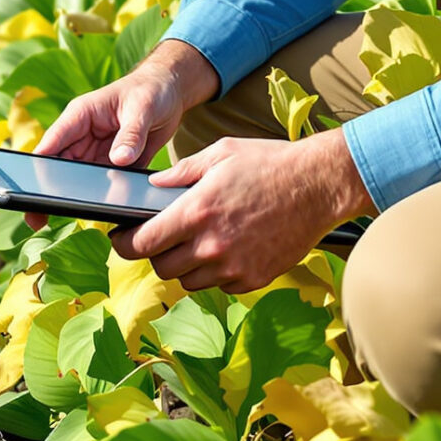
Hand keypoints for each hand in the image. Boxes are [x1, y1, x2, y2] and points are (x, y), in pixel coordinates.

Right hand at [24, 41, 220, 229]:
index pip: (52, 141)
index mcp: (80, 116)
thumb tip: (119, 159)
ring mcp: (97, 152)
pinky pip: (105, 184)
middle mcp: (83, 135)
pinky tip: (104, 211)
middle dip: (50, 190)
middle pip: (59, 167)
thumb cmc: (151, 89)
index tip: (28, 188)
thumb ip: (131, 134)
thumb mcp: (141, 108)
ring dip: (77, 196)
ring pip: (79, 179)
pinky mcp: (114, 164)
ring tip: (71, 217)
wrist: (170, 91)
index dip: (38, 165)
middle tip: (38, 218)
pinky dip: (104, 198)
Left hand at [107, 130, 372, 293]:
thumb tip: (152, 186)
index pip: (143, 243)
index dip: (124, 244)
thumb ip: (181, 173)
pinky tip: (226, 250)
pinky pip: (220, 286)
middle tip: (163, 239)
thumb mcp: (219, 154)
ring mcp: (234, 266)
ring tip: (198, 243)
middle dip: (156, 255)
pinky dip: (216, 274)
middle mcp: (211, 245)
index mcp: (196, 212)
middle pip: (162, 268)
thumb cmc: (269, 163)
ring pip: (189, 282)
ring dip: (186, 267)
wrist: (319, 185)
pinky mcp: (254, 278)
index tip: (121, 240)